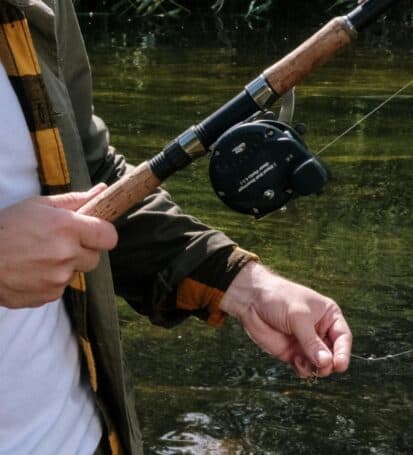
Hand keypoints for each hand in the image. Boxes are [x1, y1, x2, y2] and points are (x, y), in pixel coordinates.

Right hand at [0, 184, 117, 308]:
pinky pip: (60, 287)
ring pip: (76, 273)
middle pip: (95, 257)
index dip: (102, 234)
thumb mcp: (39, 205)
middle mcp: (67, 254)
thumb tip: (102, 190)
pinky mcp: (48, 296)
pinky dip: (51, 281)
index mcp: (68, 228)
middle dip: (83, 251)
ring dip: (66, 266)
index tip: (93, 232)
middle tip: (61, 243)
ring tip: (40, 256)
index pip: (109, 237)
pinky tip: (32, 271)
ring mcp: (58, 278)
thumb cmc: (6, 226)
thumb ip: (75, 200)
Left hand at [220, 261, 351, 377]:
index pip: (343, 337)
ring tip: (305, 363)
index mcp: (328, 316)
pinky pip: (304, 367)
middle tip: (321, 367)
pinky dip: (303, 370)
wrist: (252, 299)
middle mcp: (319, 331)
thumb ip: (312, 342)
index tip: (339, 365)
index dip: (343, 353)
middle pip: (333, 354)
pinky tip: (296, 363)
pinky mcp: (292, 352)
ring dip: (316, 369)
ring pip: (319, 364)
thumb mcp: (298, 317)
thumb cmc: (279, 299)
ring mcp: (305, 343)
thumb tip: (326, 363)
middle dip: (329, 364)